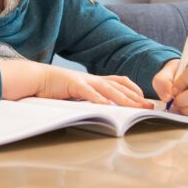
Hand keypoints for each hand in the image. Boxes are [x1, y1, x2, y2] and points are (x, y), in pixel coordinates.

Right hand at [38, 65, 152, 108]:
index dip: (134, 90)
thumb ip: (91, 98)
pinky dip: (98, 99)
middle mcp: (93, 78)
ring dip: (123, 99)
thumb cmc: (57, 88)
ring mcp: (84, 80)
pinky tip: (107, 105)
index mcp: (95, 80)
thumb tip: (105, 109)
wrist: (38, 78)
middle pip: (119, 87)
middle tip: (149, 107)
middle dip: (136, 97)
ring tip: (135, 108)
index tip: (145, 100)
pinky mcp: (73, 84)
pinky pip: (88, 92)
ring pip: (108, 89)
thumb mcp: (78, 93)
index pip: (120, 82)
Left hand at [152, 58, 187, 115]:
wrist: (183, 82)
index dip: (183, 82)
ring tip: (179, 105)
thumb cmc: (177, 75)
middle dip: (184, 98)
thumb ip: (162, 81)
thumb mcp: (167, 72)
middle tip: (174, 100)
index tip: (174, 89)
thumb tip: (167, 98)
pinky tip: (184, 109)